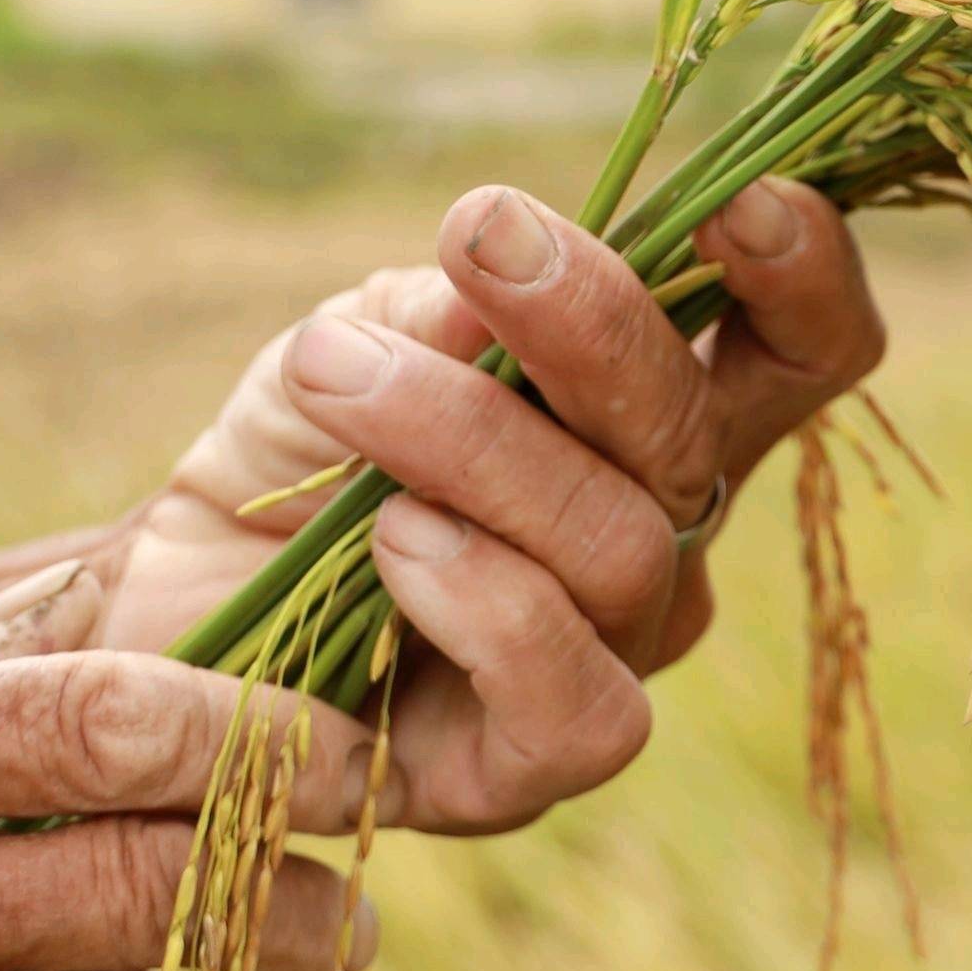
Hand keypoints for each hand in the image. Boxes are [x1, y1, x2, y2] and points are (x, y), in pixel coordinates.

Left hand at [92, 180, 884, 830]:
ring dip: (479, 440)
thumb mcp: (363, 335)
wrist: (163, 602)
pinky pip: (579, 704)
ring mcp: (607, 658)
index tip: (743, 200)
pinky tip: (391, 544)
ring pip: (625, 547)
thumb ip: (447, 308)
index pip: (801, 354)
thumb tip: (504, 271)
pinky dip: (488, 604)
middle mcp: (665, 539)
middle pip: (700, 430)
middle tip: (477, 230)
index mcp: (659, 419)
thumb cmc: (299, 448)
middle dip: (593, 317)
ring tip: (338, 376)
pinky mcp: (524, 770)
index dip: (808, 280)